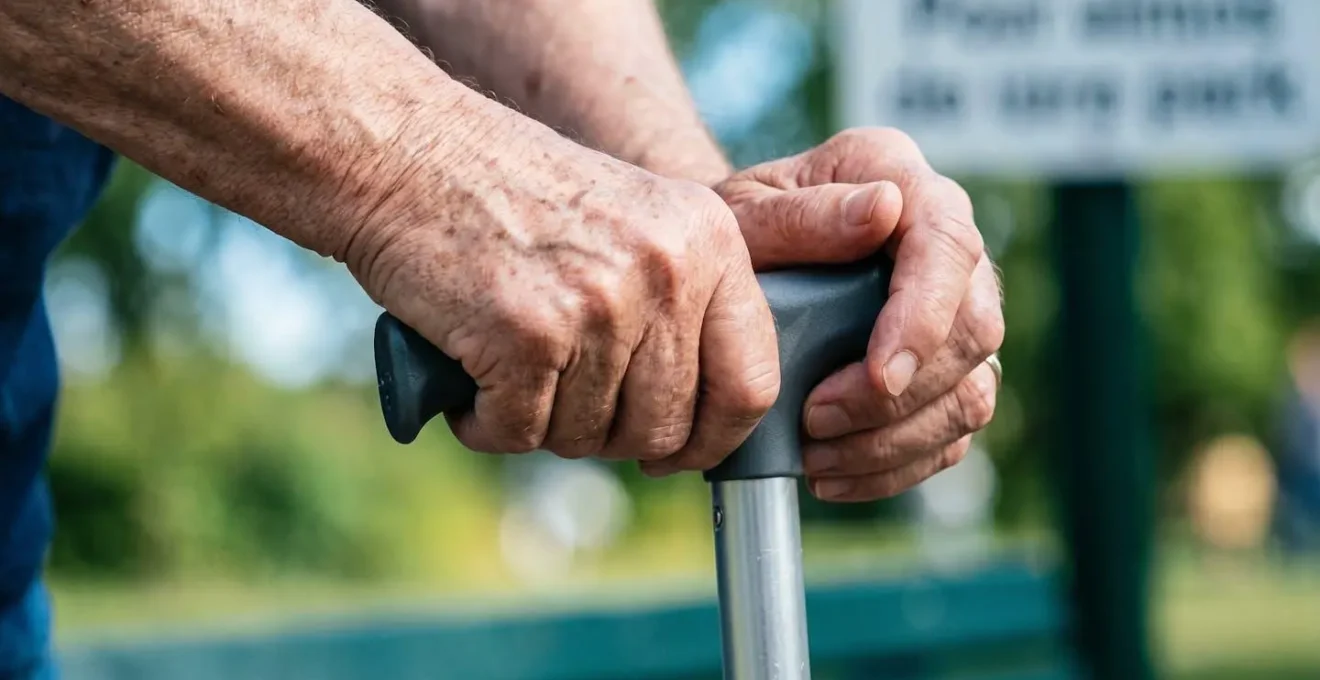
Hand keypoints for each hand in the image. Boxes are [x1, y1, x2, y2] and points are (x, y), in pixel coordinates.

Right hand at [346, 111, 779, 470]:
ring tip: (508, 372)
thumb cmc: (513, 194)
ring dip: (542, 425)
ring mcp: (598, 305)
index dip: (714, 437)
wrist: (407, 151)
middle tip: (563, 403)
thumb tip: (702, 422)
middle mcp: (666, 272)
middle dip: (610, 436)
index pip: (752, 382)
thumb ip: (681, 304)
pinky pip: (520, 432)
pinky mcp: (526, 336)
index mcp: (709, 242)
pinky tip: (471, 385)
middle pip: (666, 426)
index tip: (676, 450)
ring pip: (591, 437)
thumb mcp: (636, 221)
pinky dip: (487, 424)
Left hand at [714, 128, 1004, 501]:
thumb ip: (800, 215)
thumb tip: (882, 212)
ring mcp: (955, 308)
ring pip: (973, 391)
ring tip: (817, 456)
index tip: (878, 377)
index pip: (948, 245)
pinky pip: (952, 431)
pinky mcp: (946, 369)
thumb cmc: (737, 227)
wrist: (735, 256)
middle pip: (975, 330)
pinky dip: (896, 466)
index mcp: (899, 178)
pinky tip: (835, 474)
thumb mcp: (743, 210)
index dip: (924, 319)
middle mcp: (945, 243)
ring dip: (897, 440)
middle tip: (815, 422)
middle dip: (900, 396)